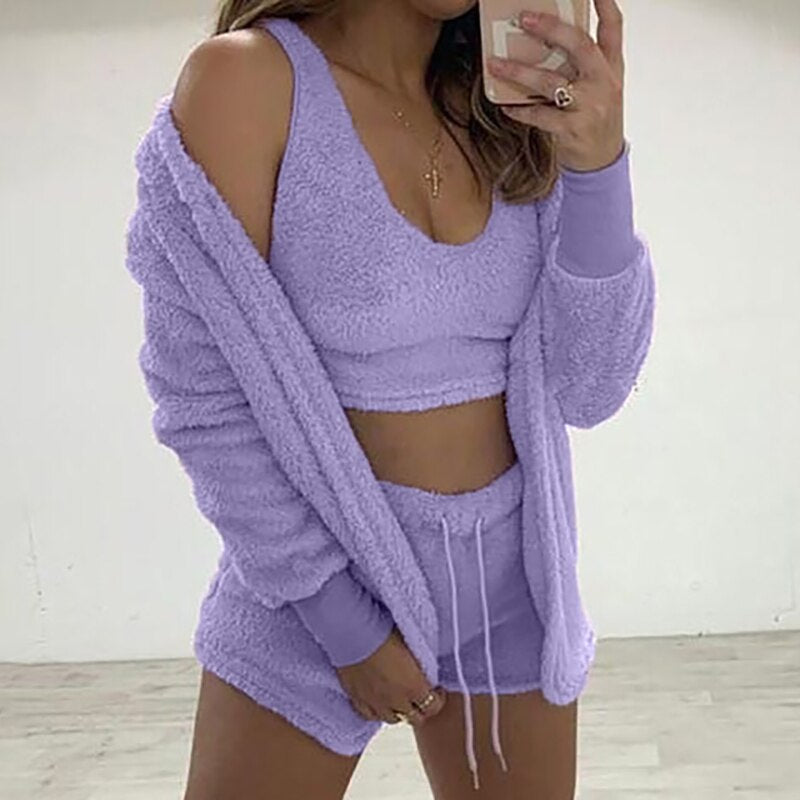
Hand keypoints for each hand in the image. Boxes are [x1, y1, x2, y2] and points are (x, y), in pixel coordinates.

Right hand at [335, 626, 445, 725]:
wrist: (353, 633)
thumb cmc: (384, 632)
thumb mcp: (412, 645)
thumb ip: (419, 663)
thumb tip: (425, 666)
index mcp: (414, 686)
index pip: (433, 707)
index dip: (437, 698)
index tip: (435, 688)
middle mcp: (397, 700)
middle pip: (415, 718)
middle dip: (420, 707)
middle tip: (418, 694)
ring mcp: (376, 703)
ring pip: (393, 719)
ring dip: (399, 710)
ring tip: (398, 697)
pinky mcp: (357, 699)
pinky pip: (370, 716)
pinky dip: (377, 711)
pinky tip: (379, 701)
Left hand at [487, 0, 625, 172]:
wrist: (602, 161)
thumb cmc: (596, 119)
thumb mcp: (602, 87)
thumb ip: (586, 63)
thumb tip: (548, 40)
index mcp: (612, 67)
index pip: (613, 27)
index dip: (604, 4)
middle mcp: (604, 83)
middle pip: (580, 46)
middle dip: (551, 29)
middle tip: (524, 19)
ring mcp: (590, 107)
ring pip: (551, 82)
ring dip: (520, 73)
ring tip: (496, 65)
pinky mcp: (573, 130)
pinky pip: (540, 116)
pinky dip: (520, 111)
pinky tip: (505, 106)